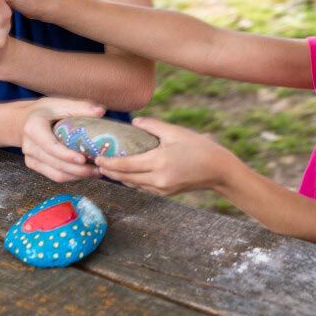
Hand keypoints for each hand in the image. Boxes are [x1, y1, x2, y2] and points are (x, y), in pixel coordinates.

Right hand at [20, 97, 104, 182]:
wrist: (24, 119)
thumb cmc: (45, 110)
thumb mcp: (60, 104)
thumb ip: (80, 107)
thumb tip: (101, 111)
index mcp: (33, 128)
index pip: (50, 146)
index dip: (66, 155)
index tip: (83, 160)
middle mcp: (29, 146)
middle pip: (56, 163)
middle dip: (78, 170)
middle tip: (99, 169)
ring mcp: (30, 158)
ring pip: (56, 174)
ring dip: (77, 176)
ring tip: (96, 172)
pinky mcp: (34, 165)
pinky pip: (55, 176)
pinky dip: (71, 177)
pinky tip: (86, 173)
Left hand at [95, 117, 235, 195]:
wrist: (219, 171)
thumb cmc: (200, 148)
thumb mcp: (176, 132)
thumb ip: (153, 126)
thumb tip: (135, 122)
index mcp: (159, 162)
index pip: (126, 165)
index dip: (109, 162)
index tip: (96, 158)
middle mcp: (158, 179)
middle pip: (125, 178)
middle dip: (109, 171)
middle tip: (96, 163)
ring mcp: (162, 189)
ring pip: (133, 185)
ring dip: (119, 177)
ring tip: (107, 168)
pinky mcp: (166, 193)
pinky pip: (143, 188)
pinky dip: (132, 181)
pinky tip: (126, 174)